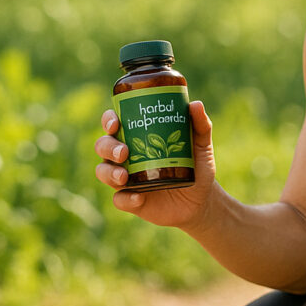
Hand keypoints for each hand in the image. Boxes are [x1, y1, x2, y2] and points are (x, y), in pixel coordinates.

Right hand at [94, 100, 217, 228]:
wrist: (202, 200)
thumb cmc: (197, 167)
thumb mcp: (201, 146)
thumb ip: (201, 126)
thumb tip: (196, 104)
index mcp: (137, 137)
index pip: (114, 123)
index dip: (108, 120)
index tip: (115, 123)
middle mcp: (126, 156)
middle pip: (103, 146)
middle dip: (108, 147)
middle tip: (124, 152)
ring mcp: (126, 179)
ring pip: (103, 171)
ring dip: (109, 172)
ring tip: (124, 176)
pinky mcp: (131, 200)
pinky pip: (119, 200)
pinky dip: (125, 199)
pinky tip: (138, 198)